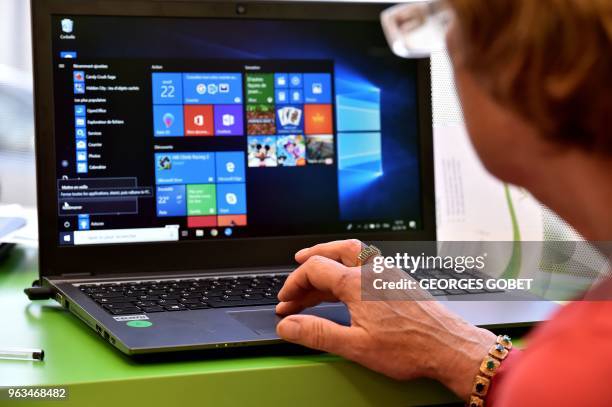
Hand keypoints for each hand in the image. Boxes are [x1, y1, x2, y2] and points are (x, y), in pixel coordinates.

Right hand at [276, 240, 495, 400]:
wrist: (450, 347)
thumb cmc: (410, 348)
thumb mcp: (356, 346)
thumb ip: (317, 333)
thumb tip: (289, 326)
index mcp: (357, 285)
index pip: (315, 269)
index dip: (294, 283)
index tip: (286, 300)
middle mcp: (372, 272)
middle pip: (333, 252)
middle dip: (310, 261)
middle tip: (295, 270)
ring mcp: (387, 273)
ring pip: (352, 254)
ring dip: (330, 258)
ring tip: (317, 272)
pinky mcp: (398, 280)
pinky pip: (367, 262)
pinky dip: (349, 266)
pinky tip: (349, 282)